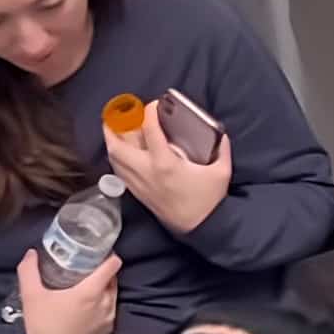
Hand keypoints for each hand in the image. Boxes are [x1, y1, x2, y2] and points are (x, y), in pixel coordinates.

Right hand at [18, 250, 120, 333]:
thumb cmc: (42, 327)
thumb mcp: (31, 296)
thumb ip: (29, 270)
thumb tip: (32, 254)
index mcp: (91, 292)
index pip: (113, 264)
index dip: (107, 255)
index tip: (97, 252)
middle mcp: (105, 304)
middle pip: (113, 278)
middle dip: (103, 270)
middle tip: (87, 267)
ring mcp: (109, 319)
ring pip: (113, 294)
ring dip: (104, 287)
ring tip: (87, 285)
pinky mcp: (108, 331)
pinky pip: (111, 310)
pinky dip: (104, 304)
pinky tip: (88, 306)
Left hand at [104, 99, 231, 233]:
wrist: (200, 228)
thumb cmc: (209, 200)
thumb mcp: (222, 171)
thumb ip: (222, 148)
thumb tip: (220, 134)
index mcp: (165, 163)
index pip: (149, 129)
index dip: (149, 111)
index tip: (155, 105)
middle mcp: (146, 172)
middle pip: (117, 145)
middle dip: (114, 125)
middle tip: (117, 112)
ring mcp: (139, 183)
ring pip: (114, 158)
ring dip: (111, 140)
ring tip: (112, 127)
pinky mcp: (137, 193)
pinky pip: (118, 171)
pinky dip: (115, 157)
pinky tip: (120, 150)